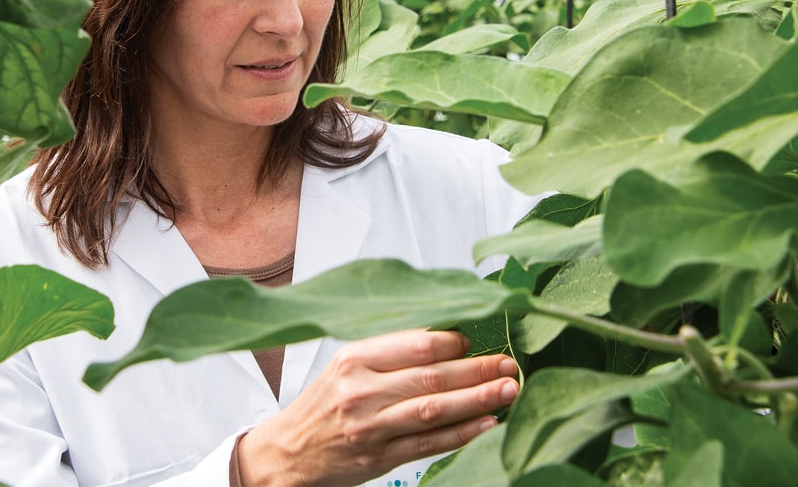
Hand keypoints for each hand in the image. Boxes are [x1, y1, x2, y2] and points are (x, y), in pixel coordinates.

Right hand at [237, 329, 518, 486]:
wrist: (287, 453)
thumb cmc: (323, 404)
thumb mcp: (345, 366)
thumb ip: (389, 353)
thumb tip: (446, 337)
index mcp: (353, 358)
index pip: (414, 344)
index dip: (453, 341)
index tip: (478, 339)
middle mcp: (361, 391)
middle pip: (431, 376)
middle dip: (477, 369)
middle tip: (510, 363)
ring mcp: (370, 427)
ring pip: (434, 410)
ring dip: (477, 400)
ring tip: (509, 389)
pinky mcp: (379, 459)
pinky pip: (428, 445)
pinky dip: (461, 434)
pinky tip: (487, 424)